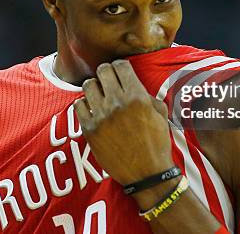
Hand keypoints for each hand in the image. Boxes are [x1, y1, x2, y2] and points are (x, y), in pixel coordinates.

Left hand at [74, 60, 172, 185]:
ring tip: (99, 95)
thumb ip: (146, 94)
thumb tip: (132, 82)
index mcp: (137, 96)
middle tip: (108, 80)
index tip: (119, 71)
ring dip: (95, 87)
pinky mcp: (89, 129)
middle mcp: (117, 103)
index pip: (120, 65)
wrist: (147, 174)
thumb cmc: (156, 143)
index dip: (120, 66)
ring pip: (88, 85)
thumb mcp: (160, 113)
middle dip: (106, 73)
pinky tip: (92, 109)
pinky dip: (85, 104)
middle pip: (102, 71)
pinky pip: (79, 105)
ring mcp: (101, 116)